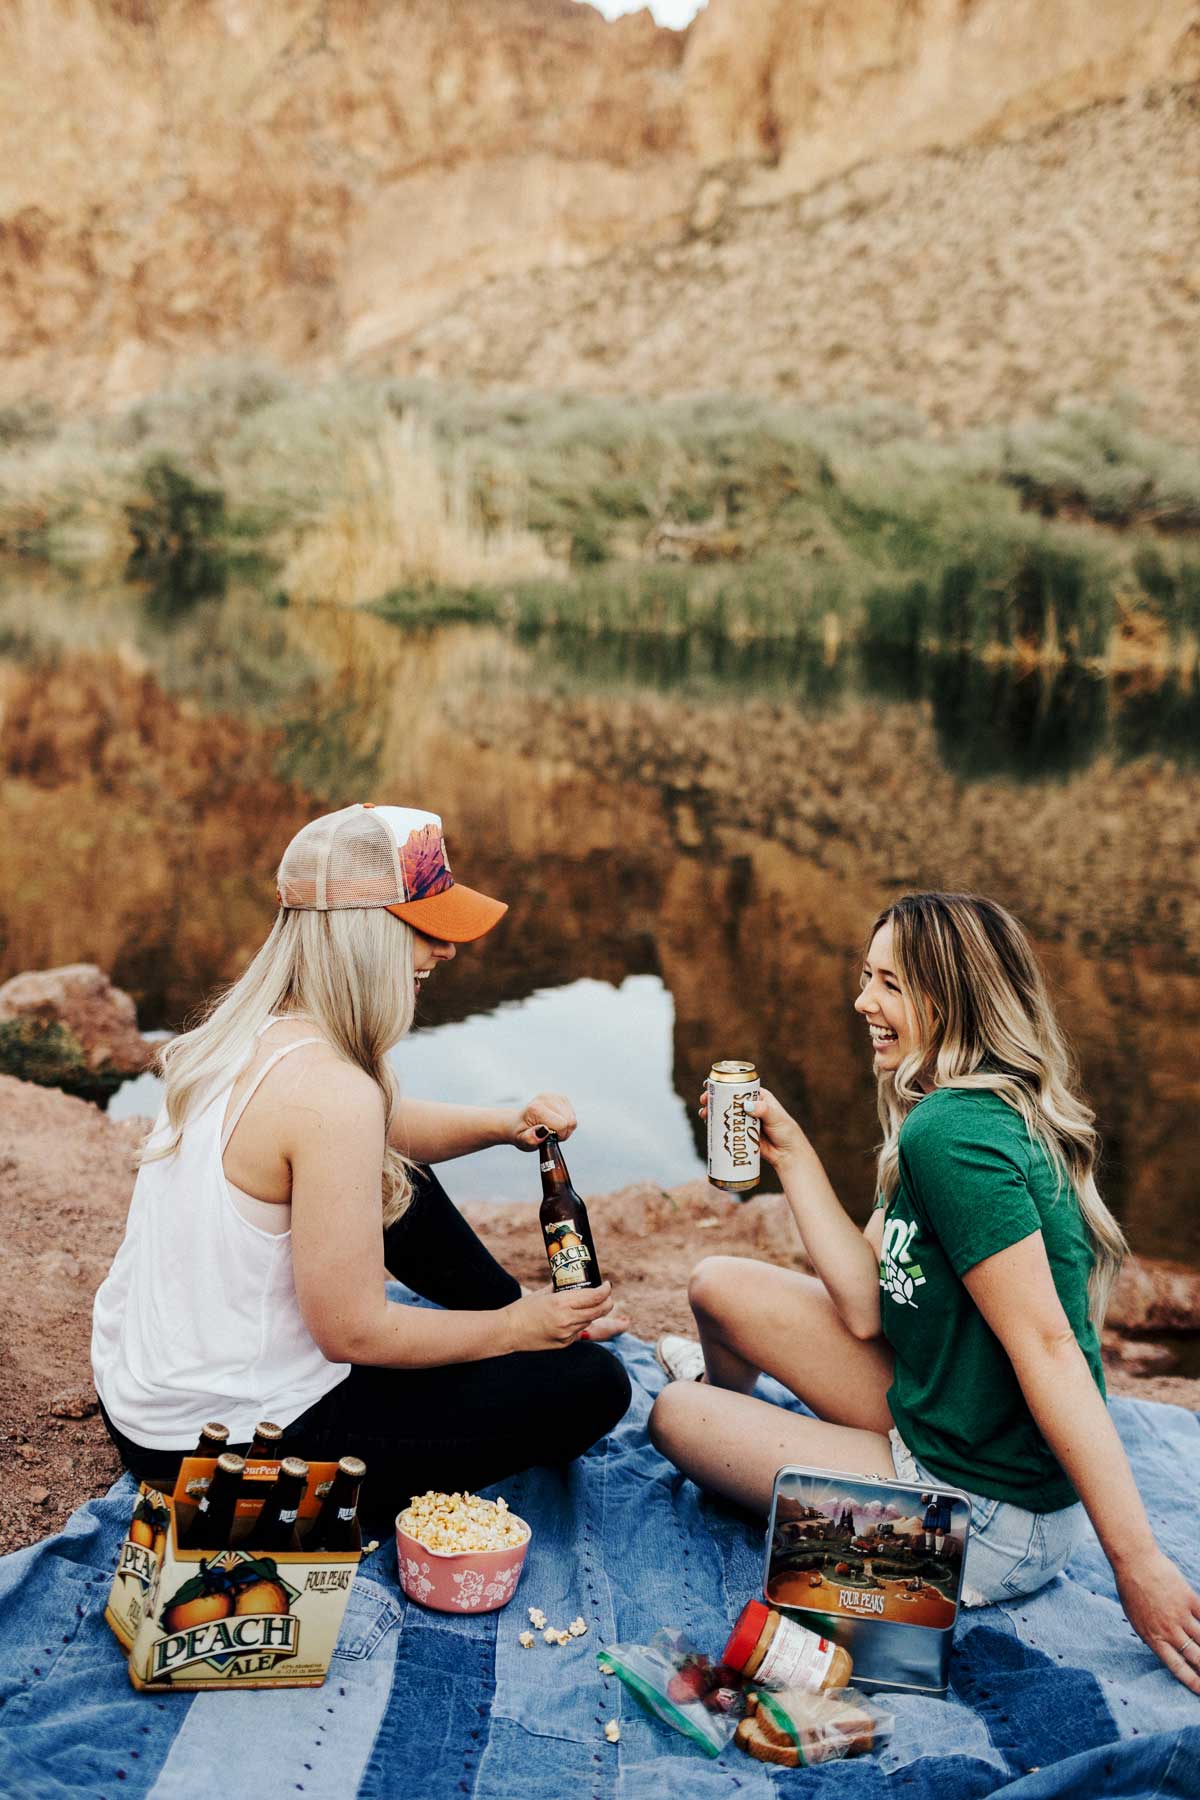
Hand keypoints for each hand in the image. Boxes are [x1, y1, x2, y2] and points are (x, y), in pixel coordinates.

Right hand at [504, 1281, 614, 1351]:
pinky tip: (572, 1317)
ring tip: (588, 1304)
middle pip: (600, 1310)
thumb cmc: (523, 1308)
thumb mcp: (544, 1292)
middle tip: (606, 1295)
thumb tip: (576, 1281)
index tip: (607, 1285)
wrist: (509, 1331)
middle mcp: (567, 1319)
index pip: (595, 1296)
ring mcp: (567, 1334)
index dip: (605, 1290)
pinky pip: (579, 1331)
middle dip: (607, 1301)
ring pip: (590, 1320)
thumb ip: (562, 1288)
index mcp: (562, 1302)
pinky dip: (580, 1323)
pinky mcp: (565, 1344)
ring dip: (593, 1312)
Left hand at [510, 1092, 576, 1151]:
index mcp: (536, 1108)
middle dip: (563, 1132)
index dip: (558, 1136)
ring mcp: (554, 1095)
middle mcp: (545, 1098)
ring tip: (551, 1128)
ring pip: (573, 1118)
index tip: (547, 1137)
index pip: (562, 1125)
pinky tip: (555, 1123)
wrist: (516, 1123)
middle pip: (570, 1121)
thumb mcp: (521, 1140)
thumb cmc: (520, 1133)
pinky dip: (566, 1122)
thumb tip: (543, 1131)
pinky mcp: (561, 1097)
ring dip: (565, 1127)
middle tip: (549, 1133)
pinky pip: (573, 1114)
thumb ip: (530, 1137)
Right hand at [698, 1083, 808, 1169]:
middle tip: (704, 1101)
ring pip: (725, 1115)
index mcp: (758, 1097)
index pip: (738, 1088)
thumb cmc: (786, 1131)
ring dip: (712, 1113)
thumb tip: (747, 1106)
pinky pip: (727, 1129)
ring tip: (703, 1114)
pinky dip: (717, 1127)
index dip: (723, 1086)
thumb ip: (764, 1110)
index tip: (711, 1086)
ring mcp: (744, 1122)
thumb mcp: (776, 1117)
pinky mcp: (741, 1135)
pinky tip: (708, 1126)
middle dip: (714, 1099)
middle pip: (728, 1101)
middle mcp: (750, 1108)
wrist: (788, 1154)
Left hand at [1115, 1548, 1199, 1691]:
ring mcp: (1180, 1615)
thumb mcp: (1135, 1620)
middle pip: (1196, 1658)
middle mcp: (1169, 1630)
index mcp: (1153, 1638)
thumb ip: (1152, 1636)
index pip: (1177, 1667)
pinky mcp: (1188, 1599)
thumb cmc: (1131, 1591)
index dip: (1192, 1682)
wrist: (1134, 1562)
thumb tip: (1164, 1649)